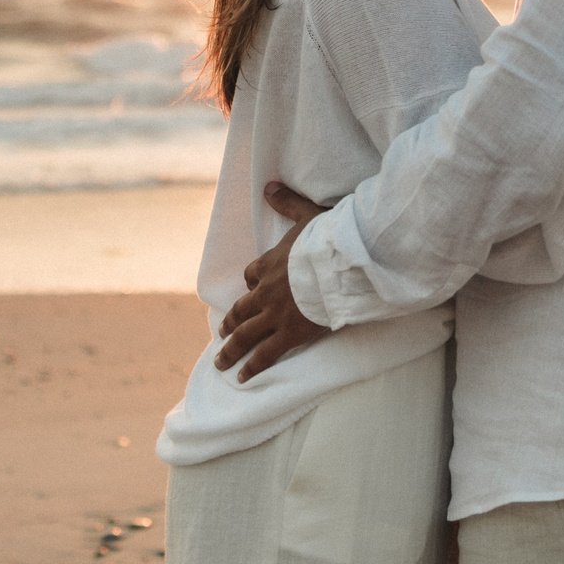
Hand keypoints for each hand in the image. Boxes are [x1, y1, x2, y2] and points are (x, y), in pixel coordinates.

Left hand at [215, 182, 329, 380]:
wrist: (342, 265)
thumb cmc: (328, 239)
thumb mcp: (307, 214)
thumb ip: (287, 202)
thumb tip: (269, 185)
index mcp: (269, 263)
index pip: (251, 276)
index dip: (250, 284)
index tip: (250, 291)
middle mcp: (266, 291)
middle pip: (241, 310)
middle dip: (230, 323)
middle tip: (222, 334)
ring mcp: (276, 314)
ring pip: (246, 335)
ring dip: (231, 349)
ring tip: (221, 362)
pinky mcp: (290, 333)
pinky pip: (265, 354)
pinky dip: (251, 367)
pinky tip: (241, 378)